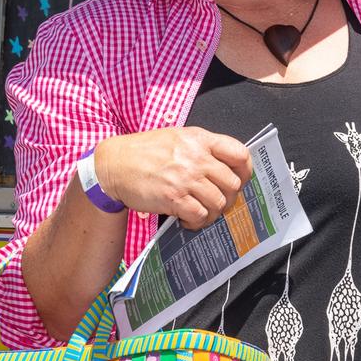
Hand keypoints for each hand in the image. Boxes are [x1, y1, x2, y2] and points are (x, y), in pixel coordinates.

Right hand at [95, 127, 251, 228]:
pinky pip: (200, 216)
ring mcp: (186, 178)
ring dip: (213, 213)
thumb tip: (226, 167)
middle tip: (217, 202)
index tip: (241, 180)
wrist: (114, 164)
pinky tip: (188, 220)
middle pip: (233, 184)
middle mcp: (197, 158)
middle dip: (229, 198)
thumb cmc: (145, 151)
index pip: (240, 154)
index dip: (246, 171)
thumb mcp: (178, 137)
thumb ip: (202, 147)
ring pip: (219, 203)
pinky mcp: (174, 198)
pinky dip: (197, 223)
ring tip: (201, 213)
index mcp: (200, 139)